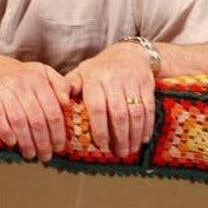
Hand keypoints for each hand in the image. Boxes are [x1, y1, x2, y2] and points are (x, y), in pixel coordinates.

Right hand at [0, 59, 70, 160]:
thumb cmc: (20, 75)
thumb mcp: (43, 72)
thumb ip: (59, 84)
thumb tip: (68, 101)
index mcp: (39, 79)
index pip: (53, 112)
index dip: (57, 133)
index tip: (59, 148)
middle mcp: (23, 83)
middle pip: (37, 120)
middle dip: (43, 143)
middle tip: (45, 157)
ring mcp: (5, 89)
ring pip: (19, 121)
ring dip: (26, 142)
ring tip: (30, 154)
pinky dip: (6, 131)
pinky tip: (12, 143)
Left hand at [64, 42, 155, 156]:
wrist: (130, 53)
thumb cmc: (101, 68)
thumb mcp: (83, 73)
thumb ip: (71, 87)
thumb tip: (59, 104)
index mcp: (93, 79)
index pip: (96, 107)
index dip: (99, 128)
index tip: (101, 145)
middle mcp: (113, 80)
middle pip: (118, 114)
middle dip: (120, 137)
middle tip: (120, 154)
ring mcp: (131, 82)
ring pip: (135, 113)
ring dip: (134, 134)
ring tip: (131, 149)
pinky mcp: (146, 85)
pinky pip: (148, 108)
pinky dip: (147, 126)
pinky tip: (143, 138)